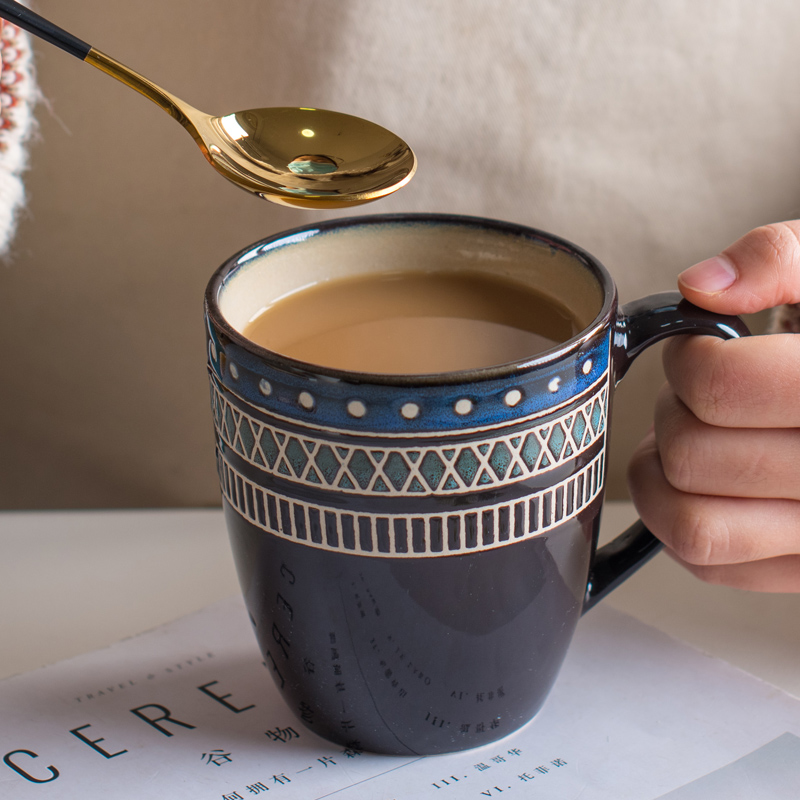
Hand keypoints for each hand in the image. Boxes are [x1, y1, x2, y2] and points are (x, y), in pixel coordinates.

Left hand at [627, 221, 799, 590]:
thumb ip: (777, 258)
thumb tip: (700, 287)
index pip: (721, 385)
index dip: (690, 358)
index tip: (702, 347)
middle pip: (693, 454)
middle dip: (676, 411)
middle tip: (702, 395)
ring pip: (692, 526)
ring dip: (662, 476)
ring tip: (690, 438)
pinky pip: (706, 562)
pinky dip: (680, 521)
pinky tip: (705, 484)